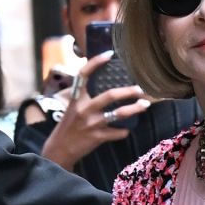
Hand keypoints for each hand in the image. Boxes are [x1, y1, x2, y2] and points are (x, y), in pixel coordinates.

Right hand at [41, 53, 151, 170]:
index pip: (84, 74)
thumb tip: (101, 81)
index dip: (95, 62)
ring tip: (145, 105)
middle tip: (140, 89)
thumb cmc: (69, 125)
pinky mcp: (97, 137)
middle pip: (110, 95)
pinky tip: (127, 129)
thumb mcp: (73, 106)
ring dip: (134, 109)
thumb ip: (84, 95)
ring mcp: (91, 123)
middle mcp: (83, 108)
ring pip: (118, 114)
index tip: (109, 54)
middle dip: (128, 92)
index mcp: (76, 97)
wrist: (60, 149)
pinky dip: (124, 131)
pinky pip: (118, 132)